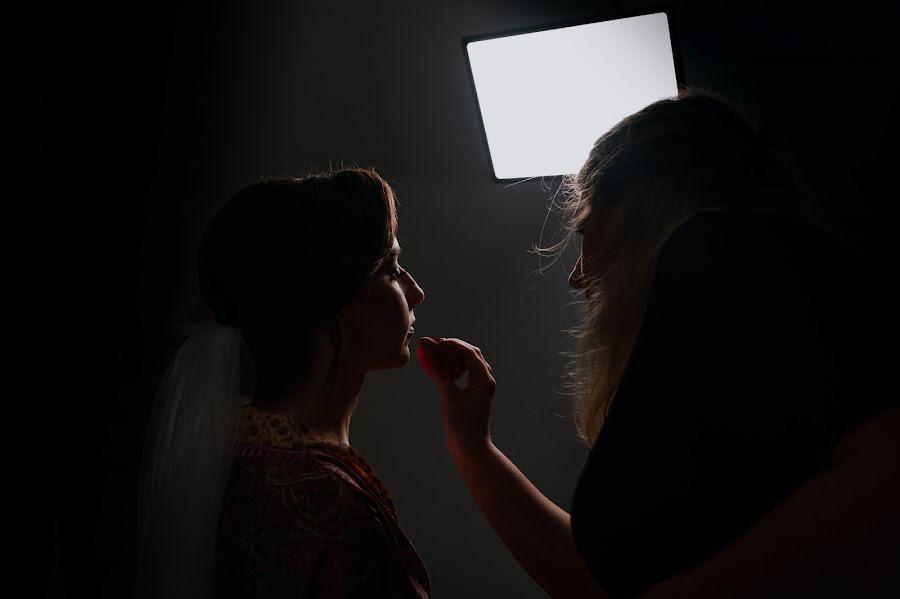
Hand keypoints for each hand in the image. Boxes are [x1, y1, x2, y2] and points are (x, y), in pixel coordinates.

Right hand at [417, 337, 495, 459]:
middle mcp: (486, 381)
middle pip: (473, 355)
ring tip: (440, 352)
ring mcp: (482, 388)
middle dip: (456, 347)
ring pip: (471, 363)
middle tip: (438, 343)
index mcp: (484, 380)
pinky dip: (457, 367)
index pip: (470, 354)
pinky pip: (468, 373)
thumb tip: (432, 359)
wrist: (471, 448)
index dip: (454, 344)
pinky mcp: (477, 394)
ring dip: (457, 356)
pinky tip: (444, 368)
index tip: (439, 340)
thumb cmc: (462, 426)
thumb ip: (441, 376)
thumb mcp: (449, 399)